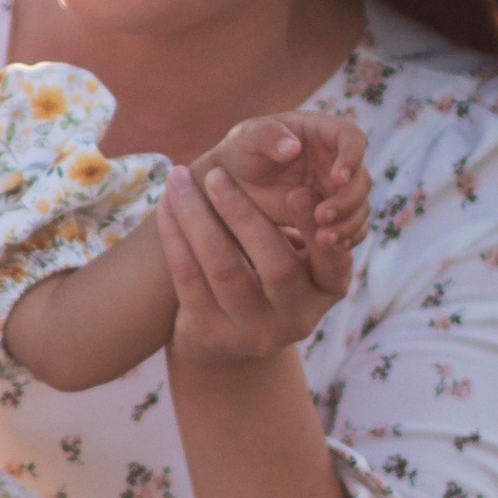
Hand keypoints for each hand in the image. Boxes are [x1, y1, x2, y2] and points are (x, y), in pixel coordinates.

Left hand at [161, 113, 368, 363]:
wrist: (228, 342)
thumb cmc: (270, 276)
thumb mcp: (300, 256)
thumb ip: (307, 220)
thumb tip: (293, 155)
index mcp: (327, 291)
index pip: (332, 260)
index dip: (313, 226)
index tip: (296, 189)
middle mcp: (296, 318)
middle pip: (276, 265)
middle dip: (243, 214)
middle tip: (215, 174)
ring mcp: (252, 331)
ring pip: (224, 269)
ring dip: (198, 218)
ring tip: (179, 180)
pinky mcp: (210, 333)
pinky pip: (188, 279)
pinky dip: (174, 238)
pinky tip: (165, 206)